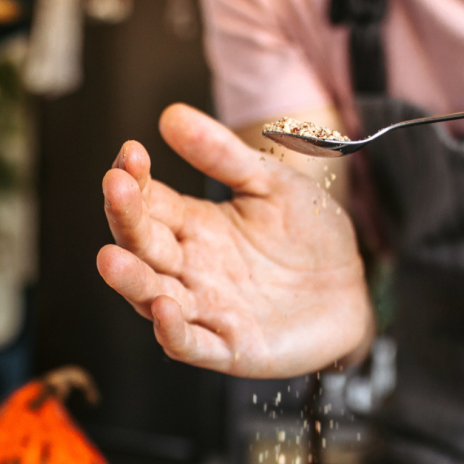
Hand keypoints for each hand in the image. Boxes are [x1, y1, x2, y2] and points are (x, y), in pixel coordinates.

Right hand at [98, 104, 370, 376]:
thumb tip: (171, 115)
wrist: (353, 289)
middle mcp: (190, 269)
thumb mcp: (272, 184)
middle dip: (125, 219)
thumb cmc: (310, 237)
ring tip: (111, 258)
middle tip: (116, 188)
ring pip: (153, 298)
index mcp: (194, 227)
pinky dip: (173, 331)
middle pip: (143, 247)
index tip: (130, 153)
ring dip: (131, 281)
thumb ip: (225, 154)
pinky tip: (163, 309)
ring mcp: (207, 310)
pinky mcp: (231, 348)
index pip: (149, 203)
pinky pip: (192, 344)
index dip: (133, 181)